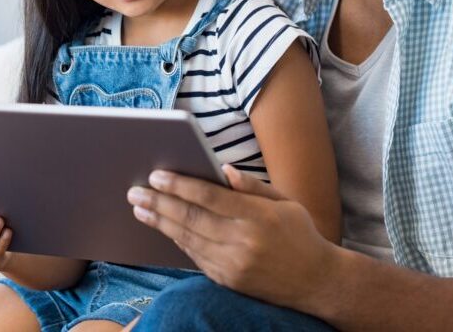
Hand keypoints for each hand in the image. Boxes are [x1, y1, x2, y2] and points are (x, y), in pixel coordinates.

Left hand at [126, 164, 339, 309]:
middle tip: (135, 191)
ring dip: (159, 222)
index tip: (156, 175)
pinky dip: (176, 240)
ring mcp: (234, 265)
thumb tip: (222, 170)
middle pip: (191, 218)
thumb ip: (252, 186)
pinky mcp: (228, 280)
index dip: (180, 185)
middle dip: (159, 203)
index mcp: (258, 217)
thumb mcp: (284, 202)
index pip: (209, 197)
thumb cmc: (300, 234)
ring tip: (139, 208)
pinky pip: (195, 256)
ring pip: (187, 239)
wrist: (318, 282)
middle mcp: (243, 242)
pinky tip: (162, 227)